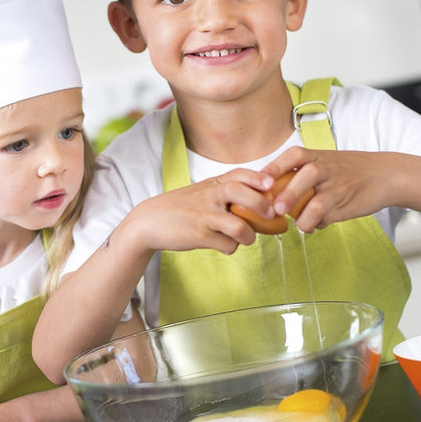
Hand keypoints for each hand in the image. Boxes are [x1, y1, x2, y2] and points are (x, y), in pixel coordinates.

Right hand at [130, 168, 276, 254]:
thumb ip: (227, 192)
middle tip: (269, 214)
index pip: (239, 174)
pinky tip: (223, 244)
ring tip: (244, 237)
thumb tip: (262, 200)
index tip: (271, 185)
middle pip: (242, 194)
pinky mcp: (199, 235)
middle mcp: (209, 196)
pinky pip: (228, 245)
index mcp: (212, 184)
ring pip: (240, 227)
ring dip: (249, 236)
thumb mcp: (203, 192)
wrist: (150, 221)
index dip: (258, 178)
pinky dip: (231, 247)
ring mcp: (204, 216)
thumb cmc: (182, 207)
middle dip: (262, 205)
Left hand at [264, 147, 396, 231]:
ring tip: (297, 224)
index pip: (293, 156)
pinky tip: (312, 225)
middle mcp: (326, 168)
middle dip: (288, 194)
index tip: (260, 182)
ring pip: (315, 203)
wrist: (386, 175)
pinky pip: (326, 217)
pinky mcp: (345, 205)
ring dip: (301, 217)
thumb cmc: (346, 169)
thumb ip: (299, 172)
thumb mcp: (324, 161)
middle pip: (304, 177)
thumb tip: (269, 193)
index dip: (274, 168)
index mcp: (316, 155)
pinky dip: (315, 224)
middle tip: (275, 210)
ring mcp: (336, 187)